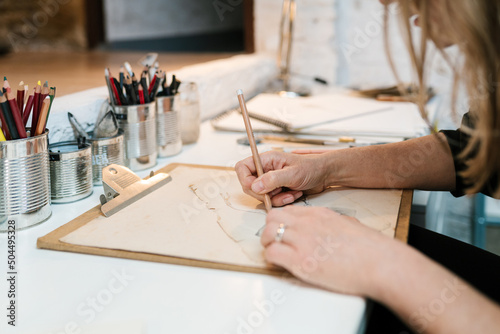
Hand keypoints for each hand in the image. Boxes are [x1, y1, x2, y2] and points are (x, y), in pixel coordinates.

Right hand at [235, 151, 329, 206]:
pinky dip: (281, 200)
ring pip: (261, 195)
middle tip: (276, 192)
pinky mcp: (276, 190)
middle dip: (262, 193)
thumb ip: (273, 179)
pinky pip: (271, 200)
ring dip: (275, 198)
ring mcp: (270, 181)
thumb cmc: (311, 167)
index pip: (242, 167)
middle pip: (249, 185)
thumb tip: (255, 185)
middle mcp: (266, 170)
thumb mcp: (293, 173)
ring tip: (290, 193)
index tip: (255, 187)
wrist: (325, 175)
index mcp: (266, 160)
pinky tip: (293, 195)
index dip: (244, 179)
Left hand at [261, 206, 395, 295]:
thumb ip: (335, 223)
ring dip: (268, 243)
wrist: (380, 263)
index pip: (288, 211)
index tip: (284, 232)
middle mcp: (307, 223)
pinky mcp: (300, 260)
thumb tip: (334, 228)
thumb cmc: (371, 249)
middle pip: (272, 217)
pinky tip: (282, 264)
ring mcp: (302, 240)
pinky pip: (272, 253)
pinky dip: (272, 259)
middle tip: (275, 241)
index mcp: (319, 214)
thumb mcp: (350, 225)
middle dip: (269, 229)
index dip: (282, 222)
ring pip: (267, 233)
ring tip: (277, 253)